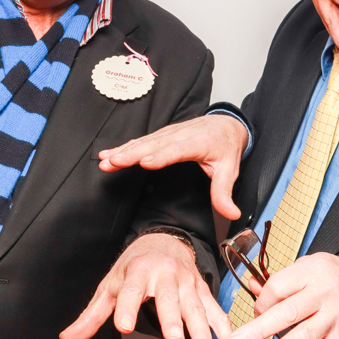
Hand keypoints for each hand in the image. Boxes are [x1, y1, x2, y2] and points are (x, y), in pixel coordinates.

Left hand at [60, 232, 241, 338]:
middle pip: (169, 299)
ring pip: (196, 307)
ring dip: (204, 331)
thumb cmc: (133, 267)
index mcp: (138, 272)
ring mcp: (187, 283)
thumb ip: (92, 315)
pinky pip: (215, 310)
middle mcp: (165, 276)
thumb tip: (67, 338)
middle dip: (173, 319)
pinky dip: (224, 330)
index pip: (132, 291)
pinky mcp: (203, 291)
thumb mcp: (110, 286)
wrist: (164, 241)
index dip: (128, 308)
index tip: (125, 327)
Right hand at [97, 114, 248, 219]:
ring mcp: (169, 133)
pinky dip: (123, 147)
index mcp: (199, 142)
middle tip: (114, 162)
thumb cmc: (225, 147)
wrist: (226, 125)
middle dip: (132, 153)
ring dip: (123, 151)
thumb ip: (225, 192)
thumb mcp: (229, 169)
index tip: (145, 162)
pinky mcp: (161, 135)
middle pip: (153, 144)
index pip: (178, 150)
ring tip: (106, 161)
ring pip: (143, 141)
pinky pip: (141, 141)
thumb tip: (233, 213)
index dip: (161, 155)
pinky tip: (108, 155)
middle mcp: (181, 134)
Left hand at [226, 253, 338, 338]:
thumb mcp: (314, 268)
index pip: (278, 287)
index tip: (258, 315)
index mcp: (313, 270)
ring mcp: (336, 315)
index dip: (262, 304)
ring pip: (304, 337)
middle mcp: (324, 291)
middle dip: (258, 329)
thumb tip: (253, 290)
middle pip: (287, 312)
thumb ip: (285, 280)